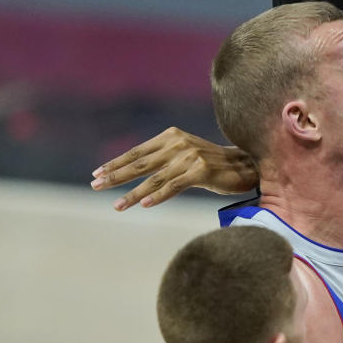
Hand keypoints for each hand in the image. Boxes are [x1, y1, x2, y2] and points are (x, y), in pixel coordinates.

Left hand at [90, 127, 259, 209]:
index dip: (116, 163)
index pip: (137, 152)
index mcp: (171, 136)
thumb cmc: (214, 165)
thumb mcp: (185, 156)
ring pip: (154, 179)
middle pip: (140, 163)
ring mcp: (189, 157)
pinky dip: (158, 196)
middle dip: (115, 176)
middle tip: (96, 186)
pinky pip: (174, 186)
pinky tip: (145, 204)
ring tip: (117, 205)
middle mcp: (178, 143)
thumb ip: (164, 159)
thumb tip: (135, 171)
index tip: (97, 174)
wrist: (246, 166)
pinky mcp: (201, 171)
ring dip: (133, 194)